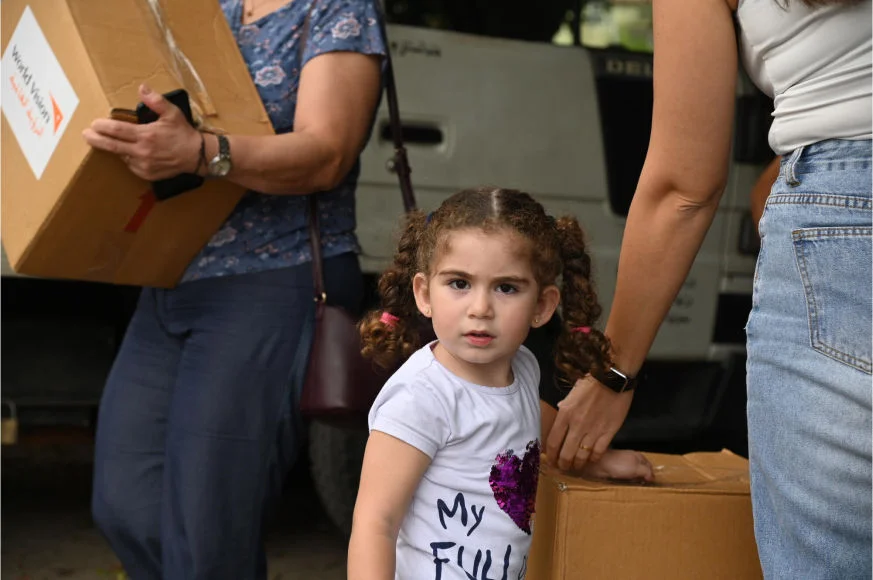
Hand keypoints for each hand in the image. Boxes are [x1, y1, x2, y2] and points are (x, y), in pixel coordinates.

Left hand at [82, 84, 200, 180]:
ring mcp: (144, 165)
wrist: (196, 156)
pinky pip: (131, 165)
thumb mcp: (172, 113)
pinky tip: (132, 152)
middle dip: (96, 139)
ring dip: (115, 148)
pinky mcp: (147, 174)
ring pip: (121, 156)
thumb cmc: (183, 133)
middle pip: (111, 145)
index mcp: (146, 135)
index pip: (117, 130)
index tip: (94, 123)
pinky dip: (128, 158)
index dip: (102, 126)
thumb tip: (142, 88)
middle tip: (86, 135)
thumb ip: (155, 100)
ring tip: (111, 141)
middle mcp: (142, 152)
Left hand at [545, 375, 633, 471]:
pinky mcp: (608, 432)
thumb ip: (565, 407)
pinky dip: (593, 459)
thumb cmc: (591, 383)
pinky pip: (598, 452)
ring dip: (578, 464)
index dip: (551, 455)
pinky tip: (591, 459)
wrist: (613, 379)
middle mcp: (577, 425)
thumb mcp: (572, 394)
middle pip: (566, 453)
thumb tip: (560, 413)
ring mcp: (593, 430)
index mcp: (565, 414)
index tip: (551, 460)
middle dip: (563, 464)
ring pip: (582, 456)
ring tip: (576, 466)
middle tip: (563, 467)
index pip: (553, 441)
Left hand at [577, 449, 653, 482]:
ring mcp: (623, 465)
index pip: (650, 467)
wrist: (597, 465)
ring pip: (633, 476)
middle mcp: (631, 459)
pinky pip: (624, 478)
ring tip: (634, 488)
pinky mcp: (615, 471)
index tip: (651, 484)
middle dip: (642, 479)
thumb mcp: (637, 468)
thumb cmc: (617, 464)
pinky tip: (625, 486)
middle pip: (641, 472)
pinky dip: (626, 483)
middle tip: (643, 488)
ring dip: (634, 482)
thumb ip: (647, 472)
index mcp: (638, 456)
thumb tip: (652, 478)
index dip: (651, 476)